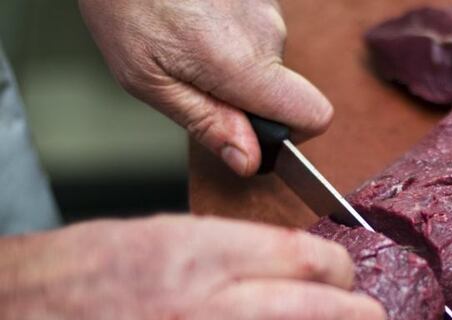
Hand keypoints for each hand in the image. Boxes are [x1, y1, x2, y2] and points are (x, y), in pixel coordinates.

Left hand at [78, 0, 332, 176]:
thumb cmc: (125, 4)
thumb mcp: (149, 79)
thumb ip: (206, 122)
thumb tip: (249, 160)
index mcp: (243, 65)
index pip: (314, 115)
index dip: (291, 134)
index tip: (255, 132)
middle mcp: (268, 32)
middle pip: (281, 88)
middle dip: (242, 94)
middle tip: (189, 73)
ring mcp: (267, 6)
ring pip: (265, 57)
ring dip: (232, 59)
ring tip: (184, 37)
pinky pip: (255, 28)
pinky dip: (229, 31)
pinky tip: (193, 16)